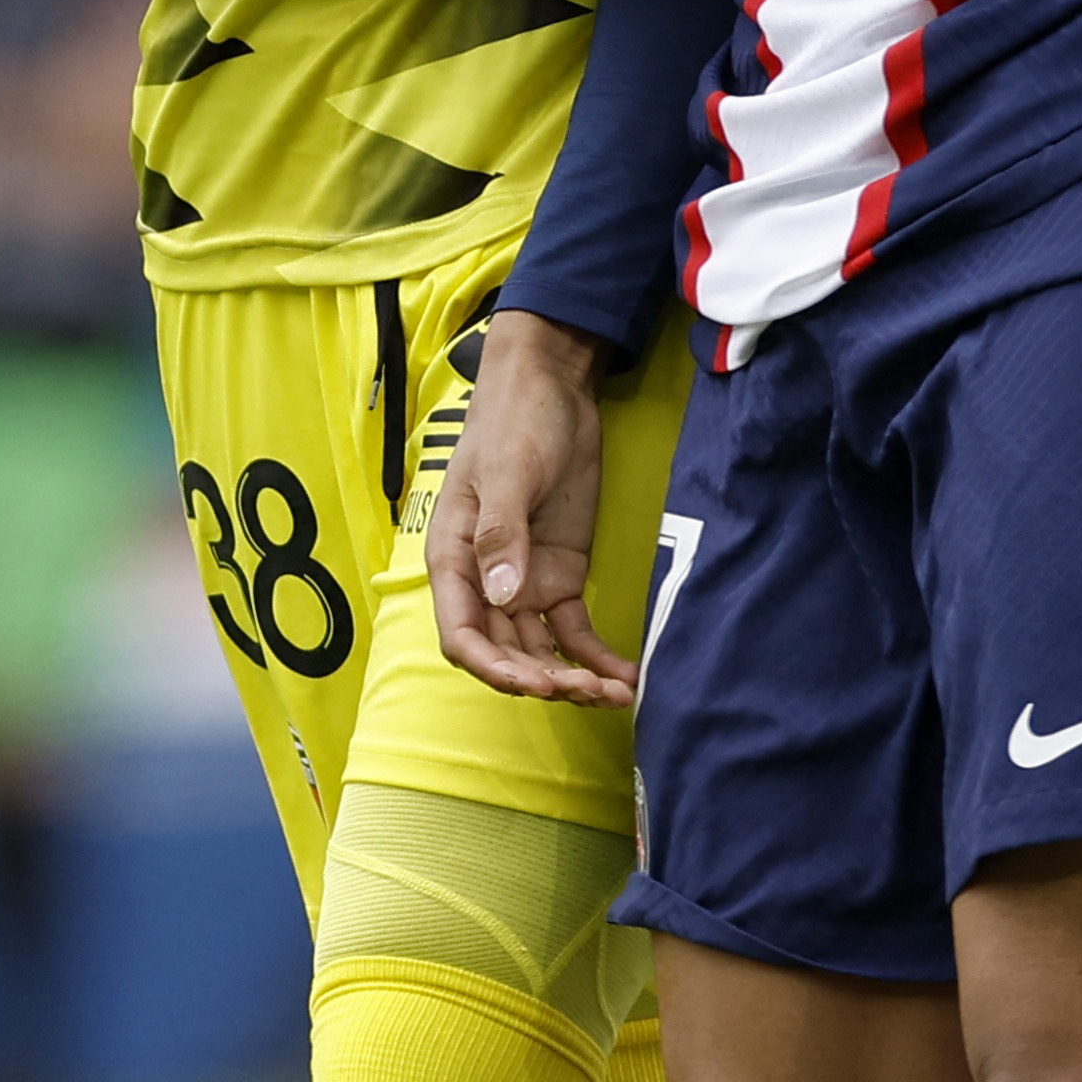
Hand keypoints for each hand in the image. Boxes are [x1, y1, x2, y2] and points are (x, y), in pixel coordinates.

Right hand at [425, 310, 640, 704]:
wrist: (553, 387)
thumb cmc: (514, 422)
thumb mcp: (507, 474)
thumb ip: (501, 535)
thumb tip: (501, 596)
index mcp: (455, 560)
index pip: (462, 635)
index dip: (492, 670)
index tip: (533, 685)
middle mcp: (486, 582)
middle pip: (505, 653)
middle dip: (542, 680)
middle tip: (585, 691)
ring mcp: (525, 582)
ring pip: (542, 650)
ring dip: (572, 677)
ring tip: (615, 694)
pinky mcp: (562, 576)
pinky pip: (574, 631)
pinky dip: (596, 658)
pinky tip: (626, 677)